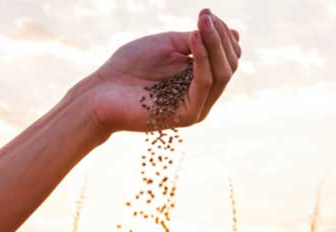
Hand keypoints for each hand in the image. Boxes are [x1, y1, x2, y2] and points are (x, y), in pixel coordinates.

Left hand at [90, 9, 240, 132]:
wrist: (102, 91)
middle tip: (205, 16)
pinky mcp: (186, 115)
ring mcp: (196, 108)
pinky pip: (203, 85)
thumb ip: (197, 40)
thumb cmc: (130, 67)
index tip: (206, 13)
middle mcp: (202, 96)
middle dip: (221, 37)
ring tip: (202, 24)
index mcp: (200, 79)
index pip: (228, 57)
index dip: (222, 33)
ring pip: (221, 75)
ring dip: (214, 45)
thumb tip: (233, 33)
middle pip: (230, 65)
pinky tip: (194, 39)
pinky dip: (202, 60)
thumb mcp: (168, 44)